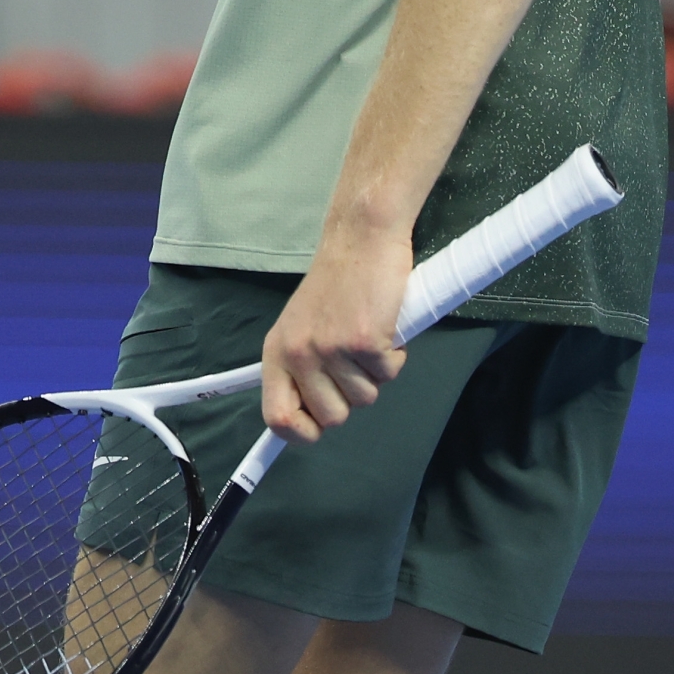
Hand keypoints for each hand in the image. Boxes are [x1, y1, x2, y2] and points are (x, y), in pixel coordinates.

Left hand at [260, 221, 411, 443]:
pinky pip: (390, 373)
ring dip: (376, 373)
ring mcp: (331, 348)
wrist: (362, 239)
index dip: (301, 434)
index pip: (277, 417)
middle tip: (356, 362)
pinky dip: (395, 355)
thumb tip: (315, 417)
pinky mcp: (364, 341)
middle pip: (332, 417)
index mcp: (278, 352)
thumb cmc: (339, 283)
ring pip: (366, 398)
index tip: (318, 429)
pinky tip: (386, 326)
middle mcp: (299, 354)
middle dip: (352, 397)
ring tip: (370, 335)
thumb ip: (304, 367)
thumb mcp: (304, 326)